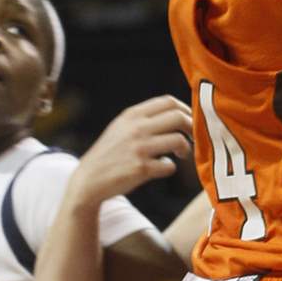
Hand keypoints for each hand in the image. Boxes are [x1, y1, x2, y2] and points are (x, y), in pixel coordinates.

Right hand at [68, 95, 191, 207]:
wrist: (89, 179)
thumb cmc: (110, 153)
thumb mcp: (121, 127)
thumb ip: (144, 118)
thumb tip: (177, 112)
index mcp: (132, 115)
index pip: (168, 101)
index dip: (185, 109)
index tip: (189, 119)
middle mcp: (136, 128)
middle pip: (178, 117)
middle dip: (191, 126)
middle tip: (192, 136)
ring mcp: (139, 148)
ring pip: (178, 140)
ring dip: (185, 148)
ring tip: (182, 154)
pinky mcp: (141, 168)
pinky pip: (169, 165)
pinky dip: (170, 167)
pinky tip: (163, 167)